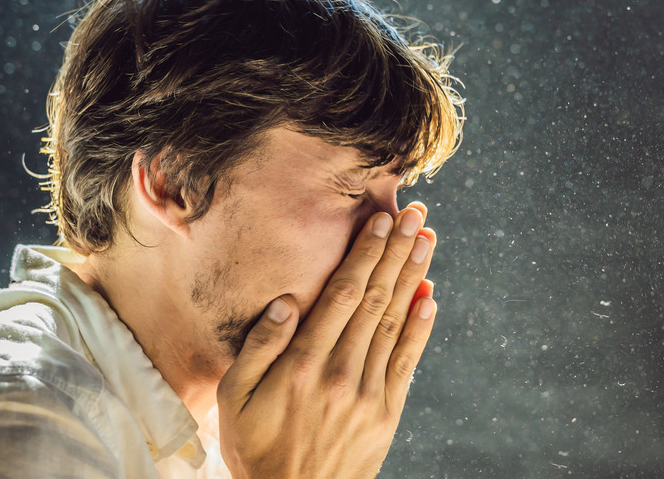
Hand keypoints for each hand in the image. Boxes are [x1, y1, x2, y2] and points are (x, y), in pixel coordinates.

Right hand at [217, 204, 437, 478]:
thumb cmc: (255, 448)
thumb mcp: (233, 399)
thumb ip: (259, 347)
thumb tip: (286, 302)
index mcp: (303, 363)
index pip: (342, 295)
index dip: (364, 254)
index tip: (380, 220)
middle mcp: (341, 372)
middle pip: (375, 299)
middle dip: (396, 252)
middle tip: (415, 214)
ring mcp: (368, 393)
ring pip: (395, 322)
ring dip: (413, 277)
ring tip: (426, 240)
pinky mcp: (386, 413)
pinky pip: (407, 361)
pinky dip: (420, 327)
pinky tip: (430, 296)